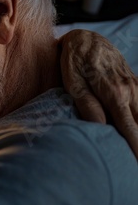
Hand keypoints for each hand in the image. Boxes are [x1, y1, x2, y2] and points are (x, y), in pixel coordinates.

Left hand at [59, 29, 137, 158]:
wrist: (86, 39)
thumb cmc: (75, 63)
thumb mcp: (74, 84)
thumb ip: (87, 105)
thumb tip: (99, 127)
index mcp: (115, 95)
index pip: (130, 129)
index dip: (136, 148)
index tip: (136, 164)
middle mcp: (131, 91)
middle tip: (134, 166)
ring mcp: (136, 86)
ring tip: (136, 152)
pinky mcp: (135, 83)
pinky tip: (136, 128)